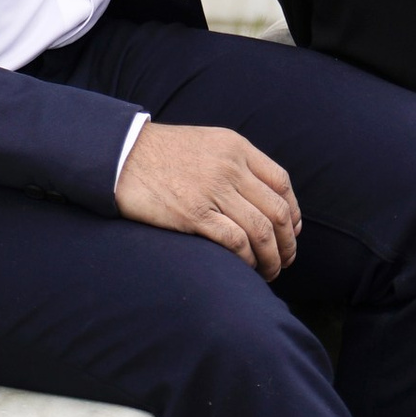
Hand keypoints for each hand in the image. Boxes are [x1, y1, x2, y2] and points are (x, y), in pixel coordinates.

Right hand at [114, 122, 300, 277]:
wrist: (122, 155)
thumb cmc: (162, 154)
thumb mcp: (207, 144)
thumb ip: (235, 164)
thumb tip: (262, 198)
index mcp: (236, 147)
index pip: (281, 182)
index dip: (293, 212)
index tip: (291, 233)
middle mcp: (230, 167)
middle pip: (277, 210)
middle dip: (287, 243)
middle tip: (286, 261)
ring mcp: (213, 190)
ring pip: (261, 230)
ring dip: (271, 257)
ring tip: (270, 272)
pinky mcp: (193, 213)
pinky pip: (235, 241)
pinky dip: (247, 259)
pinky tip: (246, 268)